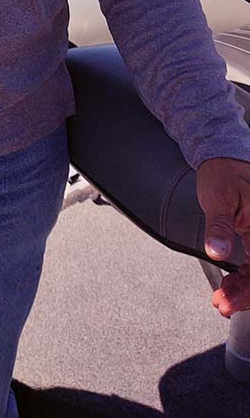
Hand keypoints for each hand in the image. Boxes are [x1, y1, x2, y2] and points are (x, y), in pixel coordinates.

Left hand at [197, 157, 249, 315]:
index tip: (231, 303)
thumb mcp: (217, 198)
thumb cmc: (223, 173)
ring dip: (245, 289)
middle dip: (246, 294)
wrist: (224, 160)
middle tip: (223, 305)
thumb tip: (217, 252)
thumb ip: (219, 226)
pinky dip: (245, 278)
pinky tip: (230, 286)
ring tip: (223, 300)